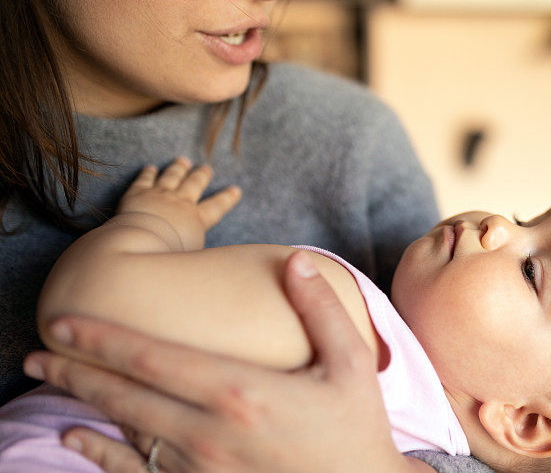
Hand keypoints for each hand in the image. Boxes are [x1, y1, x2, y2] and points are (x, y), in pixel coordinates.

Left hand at [23, 251, 418, 472]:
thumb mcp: (351, 362)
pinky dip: (100, 454)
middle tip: (36, 351)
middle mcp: (210, 432)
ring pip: (125, 432)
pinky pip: (138, 472)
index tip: (65, 322)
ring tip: (49, 380)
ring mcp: (201, 469)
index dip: (105, 339)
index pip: (155, 359)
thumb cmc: (354, 426)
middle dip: (76, 369)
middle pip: (125, 395)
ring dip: (84, 404)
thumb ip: (321, 307)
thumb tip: (296, 259)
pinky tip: (75, 438)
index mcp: (241, 392)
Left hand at [115, 156, 240, 250]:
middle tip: (206, 168)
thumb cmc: (167, 256)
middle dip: (201, 175)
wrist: (139, 244)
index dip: (228, 198)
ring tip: (183, 161)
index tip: (235, 189)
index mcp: (197, 219)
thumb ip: (199, 249)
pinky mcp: (137, 194)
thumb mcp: (193, 256)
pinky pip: (145, 179)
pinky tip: (151, 168)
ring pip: (172, 176)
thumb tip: (205, 256)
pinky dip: (148, 173)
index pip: (217, 206)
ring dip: (178, 168)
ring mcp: (159, 195)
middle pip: (194, 184)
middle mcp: (180, 202)